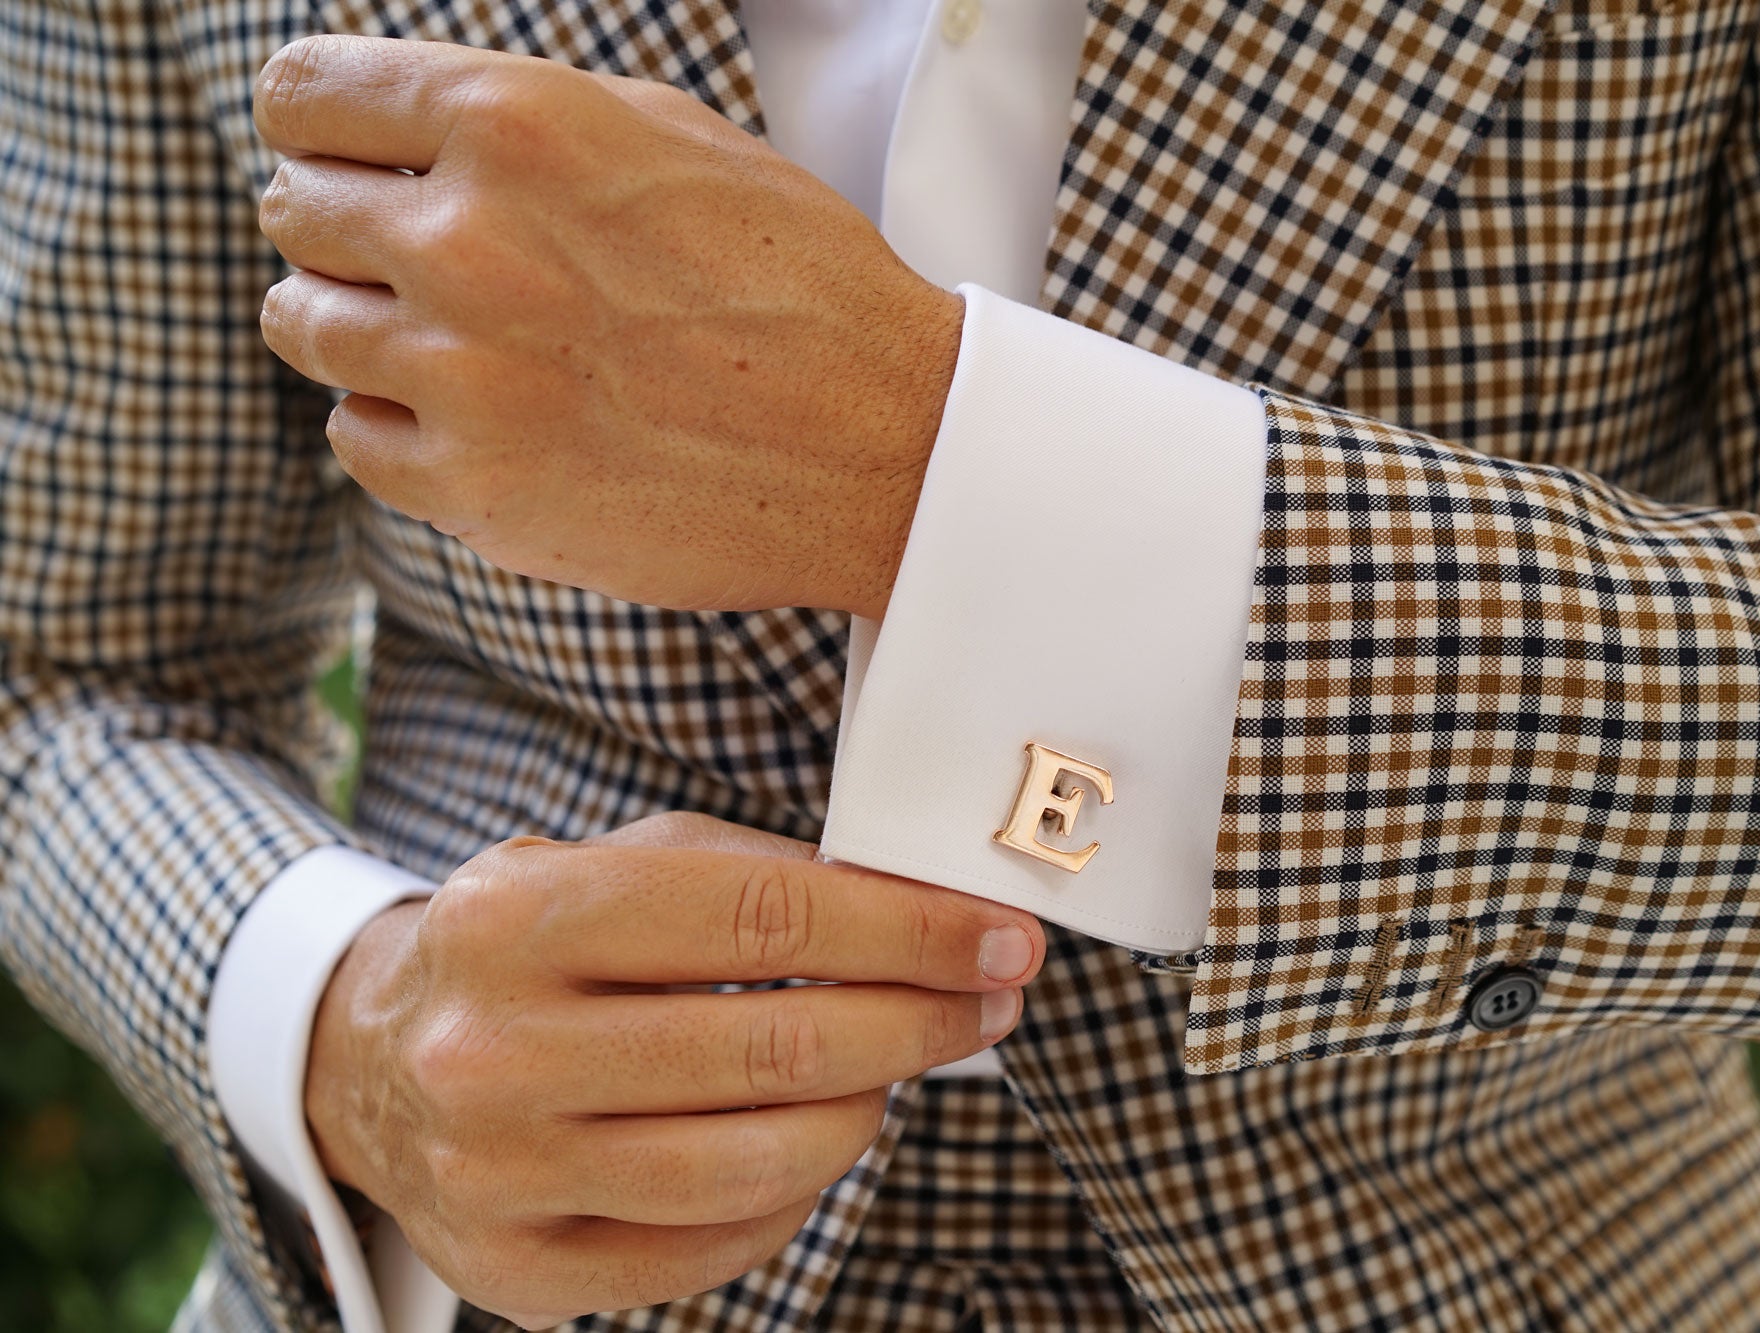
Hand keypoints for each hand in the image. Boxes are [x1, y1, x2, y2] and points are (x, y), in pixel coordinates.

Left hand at [252, 35, 962, 618]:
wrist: (886, 445)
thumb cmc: (794, 281)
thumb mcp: (664, 137)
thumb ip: (512, 120)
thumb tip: (392, 134)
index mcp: (514, 123)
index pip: (302, 97)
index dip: (323, 130)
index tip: (350, 162)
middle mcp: (468, 240)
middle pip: (292, 213)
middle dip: (350, 232)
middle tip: (437, 267)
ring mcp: (462, 373)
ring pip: (302, 328)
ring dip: (366, 330)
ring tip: (468, 347)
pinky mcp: (473, 489)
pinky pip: (354, 438)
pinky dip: (405, 428)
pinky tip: (495, 420)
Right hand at [304, 813, 1039, 1326]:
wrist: (374, 1063)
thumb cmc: (531, 947)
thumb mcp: (613, 864)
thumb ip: (753, 874)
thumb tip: (923, 905)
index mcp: (517, 915)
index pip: (761, 915)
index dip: (907, 928)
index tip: (998, 938)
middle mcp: (491, 1049)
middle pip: (774, 1048)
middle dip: (920, 1022)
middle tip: (989, 1004)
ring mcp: (498, 1173)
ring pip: (758, 1163)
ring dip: (868, 1111)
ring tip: (893, 1068)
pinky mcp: (519, 1270)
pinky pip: (719, 1245)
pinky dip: (798, 1192)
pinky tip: (811, 1137)